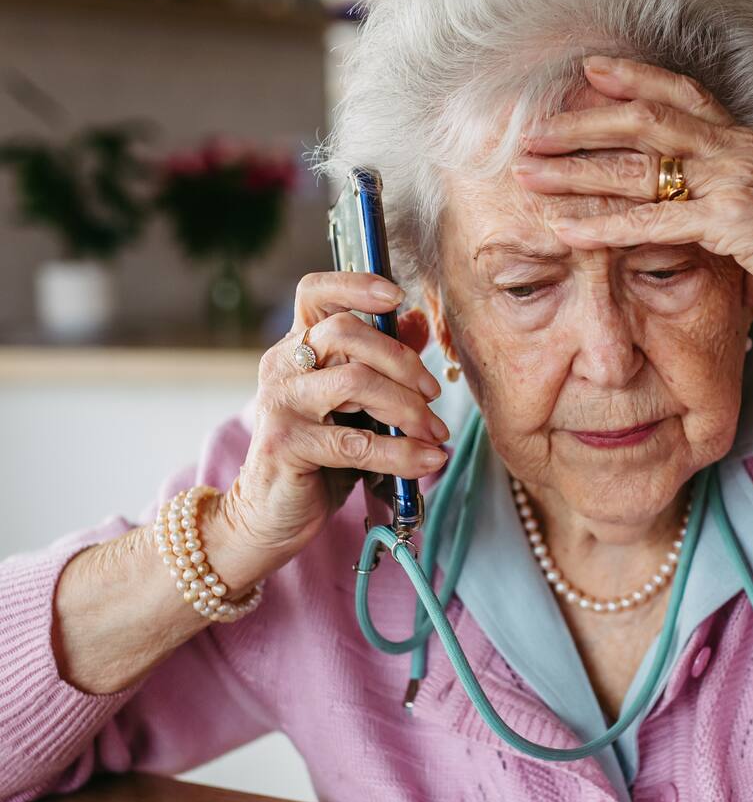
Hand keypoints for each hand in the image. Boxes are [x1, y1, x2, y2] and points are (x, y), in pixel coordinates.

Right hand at [212, 271, 449, 591]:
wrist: (269, 516)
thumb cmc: (318, 457)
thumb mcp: (355, 406)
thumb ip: (382, 364)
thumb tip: (418, 322)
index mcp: (297, 349)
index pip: (315, 293)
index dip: (355, 285)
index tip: (396, 296)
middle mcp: (283, 368)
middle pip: (346, 332)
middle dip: (402, 360)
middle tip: (433, 394)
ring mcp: (281, 404)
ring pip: (355, 381)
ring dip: (407, 407)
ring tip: (433, 432)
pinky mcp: (286, 445)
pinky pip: (356, 443)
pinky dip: (402, 453)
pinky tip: (427, 461)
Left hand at [511, 54, 752, 372]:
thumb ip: (737, 199)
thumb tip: (709, 212)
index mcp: (746, 143)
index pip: (683, 95)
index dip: (635, 78)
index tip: (591, 70)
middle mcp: (735, 151)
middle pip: (644, 121)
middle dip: (582, 124)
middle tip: (533, 131)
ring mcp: (731, 182)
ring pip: (638, 166)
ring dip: (576, 170)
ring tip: (528, 176)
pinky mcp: (729, 223)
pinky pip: (651, 220)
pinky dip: (602, 224)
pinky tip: (565, 228)